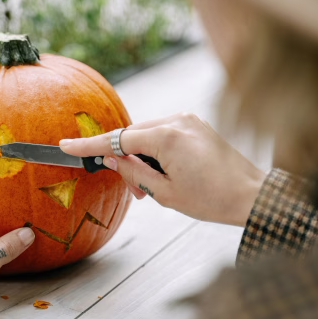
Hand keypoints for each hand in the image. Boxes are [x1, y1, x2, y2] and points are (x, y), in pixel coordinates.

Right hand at [60, 113, 264, 225]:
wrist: (251, 195)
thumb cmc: (212, 199)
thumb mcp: (165, 193)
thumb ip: (133, 172)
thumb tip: (111, 158)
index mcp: (167, 137)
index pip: (118, 138)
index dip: (90, 145)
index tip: (66, 146)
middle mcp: (178, 120)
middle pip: (134, 135)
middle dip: (126, 160)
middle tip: (134, 191)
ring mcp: (189, 119)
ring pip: (149, 135)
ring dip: (143, 157)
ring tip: (152, 187)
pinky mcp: (197, 124)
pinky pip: (165, 134)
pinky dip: (157, 152)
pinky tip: (165, 173)